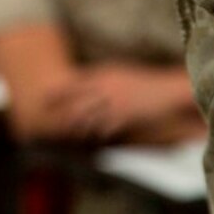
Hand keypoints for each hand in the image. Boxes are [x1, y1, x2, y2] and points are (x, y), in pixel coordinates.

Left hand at [41, 66, 189, 140]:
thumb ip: (103, 79)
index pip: (75, 83)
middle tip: (50, 122)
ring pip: (88, 117)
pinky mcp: (124, 115)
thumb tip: (89, 84)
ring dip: (77, 127)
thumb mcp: (121, 74)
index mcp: (104, 74)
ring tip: (67, 134)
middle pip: (77, 101)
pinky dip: (96, 135)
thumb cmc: (146, 83)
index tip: (44, 99)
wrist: (169, 90)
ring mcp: (115, 101)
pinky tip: (91, 140)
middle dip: (62, 112)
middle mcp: (106, 86)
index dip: (59, 92)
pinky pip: (104, 128)